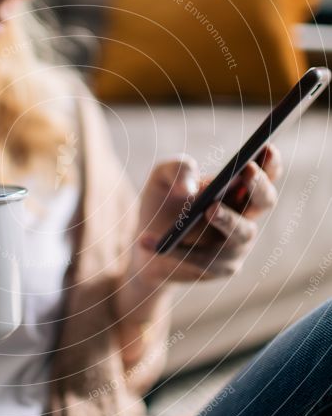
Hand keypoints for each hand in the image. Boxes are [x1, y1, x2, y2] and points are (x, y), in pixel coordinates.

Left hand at [133, 145, 281, 285]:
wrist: (146, 245)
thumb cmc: (162, 204)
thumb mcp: (162, 178)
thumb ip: (177, 169)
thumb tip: (191, 189)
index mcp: (238, 189)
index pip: (265, 173)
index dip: (270, 161)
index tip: (265, 147)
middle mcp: (245, 216)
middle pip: (265, 200)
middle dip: (260, 185)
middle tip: (247, 170)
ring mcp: (236, 244)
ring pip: (242, 232)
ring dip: (228, 219)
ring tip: (209, 209)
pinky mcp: (218, 268)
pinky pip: (204, 259)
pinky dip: (176, 250)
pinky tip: (147, 240)